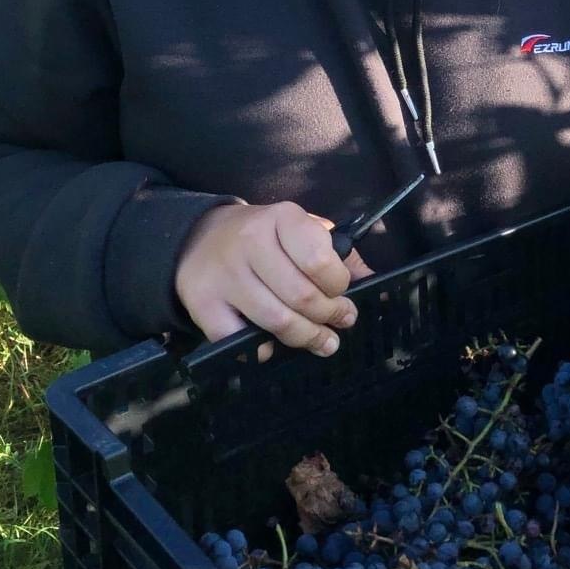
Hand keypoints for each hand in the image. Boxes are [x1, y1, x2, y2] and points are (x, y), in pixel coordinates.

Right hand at [175, 200, 372, 358]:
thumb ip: (338, 252)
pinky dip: (260, 350)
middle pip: (302, 297)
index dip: (338, 286)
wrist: (199, 237)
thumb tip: (371, 280)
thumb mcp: (300, 230)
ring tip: (323, 342)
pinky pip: (238, 339)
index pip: (319, 260)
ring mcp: (225, 274)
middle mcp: (250, 242)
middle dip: (329, 316)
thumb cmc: (263, 237)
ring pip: (277, 321)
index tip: (342, 293)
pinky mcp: (203, 302)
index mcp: (282, 218)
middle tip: (340, 322)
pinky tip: (272, 346)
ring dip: (306, 338)